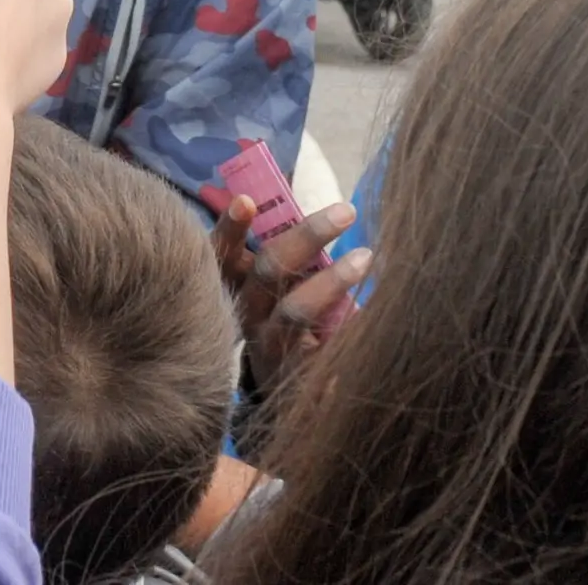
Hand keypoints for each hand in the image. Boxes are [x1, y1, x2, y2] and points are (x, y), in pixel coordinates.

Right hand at [215, 197, 370, 394]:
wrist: (279, 385)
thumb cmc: (279, 314)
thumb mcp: (269, 284)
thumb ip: (284, 253)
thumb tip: (326, 211)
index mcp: (236, 284)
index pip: (223, 252)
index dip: (231, 228)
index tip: (245, 201)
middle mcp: (248, 312)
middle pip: (269, 269)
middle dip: (306, 237)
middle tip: (345, 212)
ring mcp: (272, 345)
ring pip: (295, 309)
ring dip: (330, 282)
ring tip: (364, 258)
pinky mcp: (299, 375)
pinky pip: (322, 356)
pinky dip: (343, 342)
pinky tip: (362, 333)